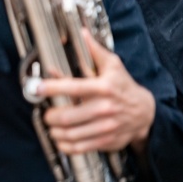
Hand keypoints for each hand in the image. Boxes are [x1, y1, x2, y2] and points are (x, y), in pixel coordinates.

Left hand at [38, 29, 155, 155]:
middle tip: (46, 113)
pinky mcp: (107, 141)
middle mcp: (105, 108)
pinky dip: (65, 146)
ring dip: (55, 132)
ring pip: (71, 134)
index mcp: (104, 88)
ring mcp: (106, 127)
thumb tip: (81, 34)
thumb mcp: (113, 65)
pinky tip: (60, 139)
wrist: (146, 112)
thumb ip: (94, 51)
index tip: (36, 88)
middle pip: (68, 116)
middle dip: (50, 116)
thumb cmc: (124, 86)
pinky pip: (81, 147)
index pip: (73, 87)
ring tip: (51, 126)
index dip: (51, 88)